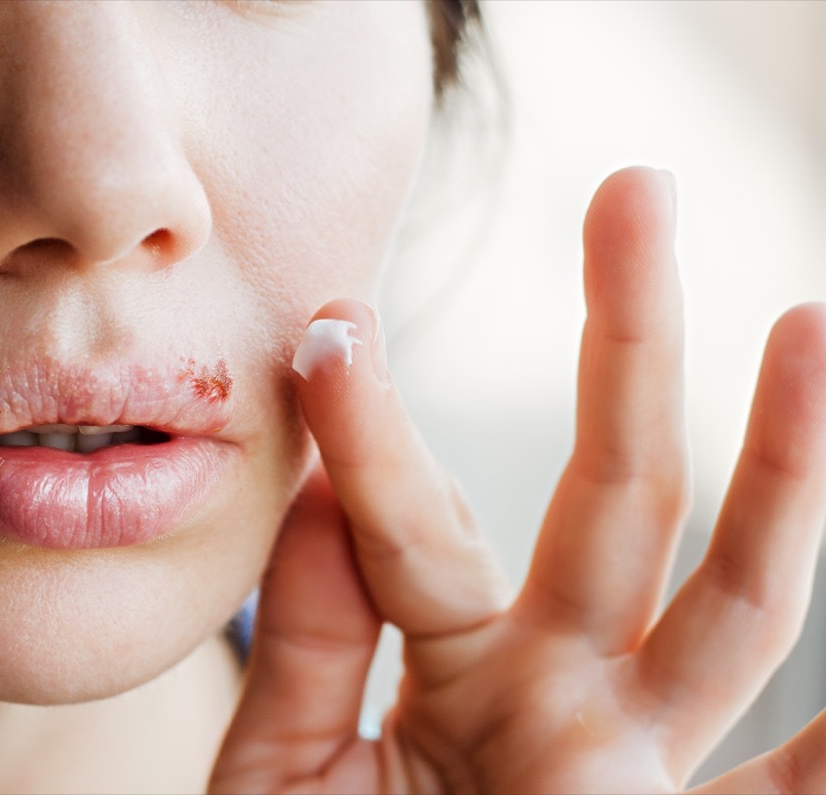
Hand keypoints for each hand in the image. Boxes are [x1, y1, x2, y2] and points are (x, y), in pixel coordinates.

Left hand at [210, 167, 825, 793]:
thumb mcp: (278, 774)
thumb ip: (303, 645)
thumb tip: (319, 488)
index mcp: (448, 668)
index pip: (410, 526)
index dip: (369, 433)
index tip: (328, 328)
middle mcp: (563, 693)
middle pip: (607, 494)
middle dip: (623, 343)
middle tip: (634, 188)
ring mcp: (641, 763)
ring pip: (731, 594)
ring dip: (783, 464)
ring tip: (811, 324)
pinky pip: (799, 787)